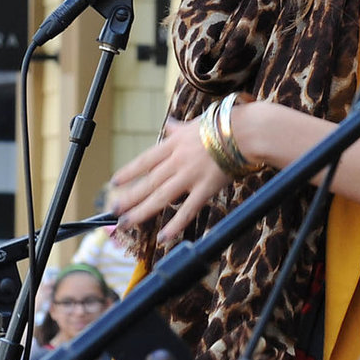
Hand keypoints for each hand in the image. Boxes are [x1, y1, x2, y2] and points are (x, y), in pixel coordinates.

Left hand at [109, 119, 232, 245]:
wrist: (246, 131)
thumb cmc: (224, 124)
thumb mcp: (195, 123)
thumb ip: (179, 128)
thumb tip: (169, 122)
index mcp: (174, 144)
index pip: (145, 160)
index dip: (128, 172)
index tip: (115, 183)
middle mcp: (177, 160)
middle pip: (148, 182)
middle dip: (129, 197)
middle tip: (113, 211)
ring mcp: (190, 175)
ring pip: (161, 197)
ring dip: (141, 212)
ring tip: (126, 223)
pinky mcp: (206, 188)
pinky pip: (188, 210)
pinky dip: (175, 225)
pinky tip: (163, 237)